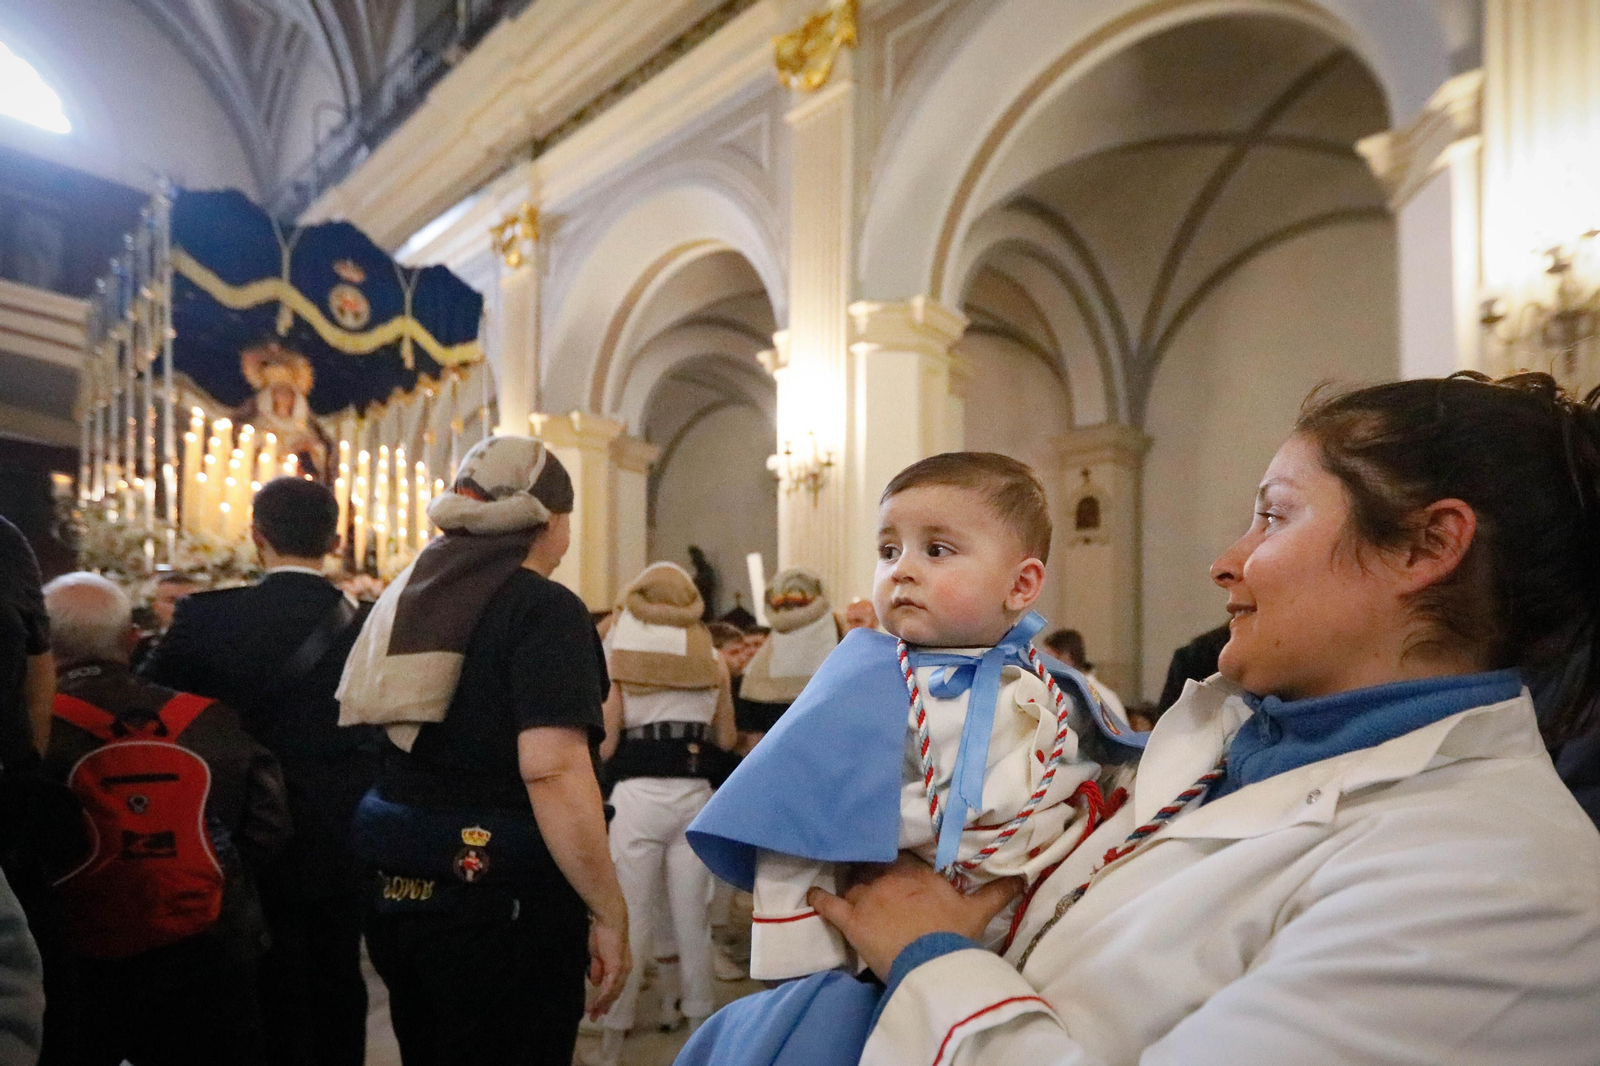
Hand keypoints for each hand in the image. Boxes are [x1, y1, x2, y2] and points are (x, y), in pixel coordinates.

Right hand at [586, 913, 630, 1019]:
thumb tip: (595, 983)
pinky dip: (603, 997)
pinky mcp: (617, 967)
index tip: (598, 1009)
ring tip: (592, 1013)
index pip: (614, 987)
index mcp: (621, 967)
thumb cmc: (603, 934)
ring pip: (612, 993)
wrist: (609, 920)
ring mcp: (622, 969)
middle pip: (615, 993)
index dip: (607, 999)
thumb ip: (597, 969)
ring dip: (601, 1004)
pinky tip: (596, 1003)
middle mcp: (624, 970)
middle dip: (604, 1006)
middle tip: (594, 1017)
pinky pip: (610, 986)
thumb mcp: (598, 955)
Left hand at [808, 853, 1022, 979]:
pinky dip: (818, 899)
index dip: (893, 858)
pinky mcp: (850, 919)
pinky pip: (828, 904)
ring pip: (850, 880)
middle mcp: (889, 877)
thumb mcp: (978, 912)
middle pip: (871, 864)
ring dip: (846, 880)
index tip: (890, 858)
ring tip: (842, 880)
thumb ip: (997, 892)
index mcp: (917, 872)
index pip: (899, 855)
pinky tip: (812, 896)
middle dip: (867, 866)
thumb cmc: (954, 936)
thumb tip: (1022, 877)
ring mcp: (867, 896)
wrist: (932, 962)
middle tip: (865, 871)